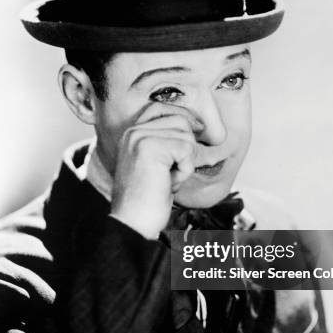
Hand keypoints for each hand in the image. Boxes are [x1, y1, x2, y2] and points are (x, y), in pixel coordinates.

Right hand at [110, 103, 202, 238]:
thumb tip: (201, 126)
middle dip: (187, 147)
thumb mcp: (160, 165)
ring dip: (186, 161)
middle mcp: (133, 131)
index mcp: (131, 133)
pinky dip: (185, 170)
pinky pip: (186, 150)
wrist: (133, 224)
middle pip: (180, 120)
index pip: (162, 109)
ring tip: (169, 179)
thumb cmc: (149, 200)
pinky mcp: (150, 148)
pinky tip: (169, 183)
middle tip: (173, 172)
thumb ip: (171, 143)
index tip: (194, 136)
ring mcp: (140, 138)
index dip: (183, 119)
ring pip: (186, 135)